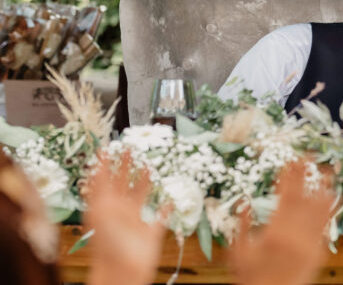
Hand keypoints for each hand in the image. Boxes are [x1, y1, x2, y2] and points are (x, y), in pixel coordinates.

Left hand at [83, 151, 167, 284]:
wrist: (122, 273)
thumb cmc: (108, 245)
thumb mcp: (100, 212)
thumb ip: (100, 189)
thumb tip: (96, 165)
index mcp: (104, 207)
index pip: (103, 180)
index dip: (104, 165)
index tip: (106, 148)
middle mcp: (118, 211)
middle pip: (122, 184)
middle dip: (125, 167)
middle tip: (130, 149)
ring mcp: (135, 222)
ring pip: (140, 197)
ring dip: (144, 182)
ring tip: (148, 166)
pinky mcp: (151, 233)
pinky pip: (160, 218)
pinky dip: (165, 208)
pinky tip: (169, 199)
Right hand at [228, 160, 337, 284]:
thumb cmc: (251, 279)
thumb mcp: (239, 253)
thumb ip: (242, 226)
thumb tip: (243, 201)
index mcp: (274, 232)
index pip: (285, 196)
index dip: (290, 176)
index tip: (292, 159)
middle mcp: (295, 235)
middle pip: (303, 198)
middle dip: (306, 175)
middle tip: (309, 156)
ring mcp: (309, 244)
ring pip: (320, 211)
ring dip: (324, 189)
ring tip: (328, 172)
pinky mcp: (318, 253)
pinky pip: (325, 227)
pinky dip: (329, 210)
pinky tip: (332, 198)